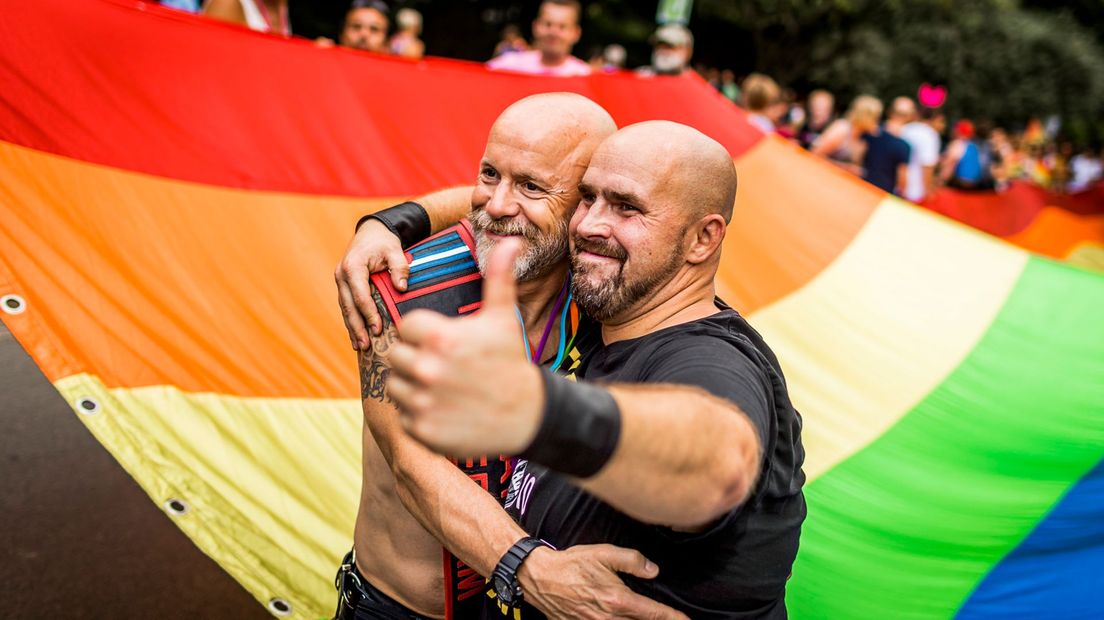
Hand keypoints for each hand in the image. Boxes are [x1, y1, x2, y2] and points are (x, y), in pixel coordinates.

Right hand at [334, 219, 409, 347]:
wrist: (371, 232)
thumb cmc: (384, 242)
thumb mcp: (395, 250)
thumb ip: (400, 267)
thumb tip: (401, 288)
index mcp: (353, 267)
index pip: (360, 296)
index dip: (369, 314)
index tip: (378, 329)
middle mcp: (342, 275)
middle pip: (349, 307)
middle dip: (357, 327)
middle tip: (366, 345)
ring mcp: (340, 281)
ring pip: (345, 309)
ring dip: (352, 329)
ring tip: (360, 347)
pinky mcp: (343, 286)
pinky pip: (346, 306)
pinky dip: (351, 322)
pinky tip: (356, 337)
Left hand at [387, 238, 542, 456]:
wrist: (527, 416)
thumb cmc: (511, 362)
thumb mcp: (503, 318)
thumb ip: (498, 278)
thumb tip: (510, 241)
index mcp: (440, 338)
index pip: (405, 327)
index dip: (423, 333)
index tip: (444, 343)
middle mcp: (427, 369)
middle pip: (395, 356)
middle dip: (415, 358)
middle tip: (443, 367)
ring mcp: (423, 402)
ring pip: (395, 386)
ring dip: (412, 386)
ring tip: (442, 388)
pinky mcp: (423, 431)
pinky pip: (403, 416)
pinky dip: (418, 414)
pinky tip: (444, 410)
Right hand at [517, 545, 688, 619]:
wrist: (541, 577)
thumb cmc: (571, 564)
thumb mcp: (603, 554)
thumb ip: (632, 560)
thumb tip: (653, 570)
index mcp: (617, 600)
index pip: (653, 613)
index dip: (673, 618)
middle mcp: (609, 618)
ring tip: (652, 619)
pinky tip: (625, 619)